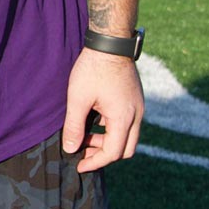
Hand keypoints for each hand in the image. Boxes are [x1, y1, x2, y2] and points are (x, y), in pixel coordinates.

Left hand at [61, 48, 142, 172]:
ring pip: (127, 137)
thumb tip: (70, 149)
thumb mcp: (78, 98)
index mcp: (124, 118)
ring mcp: (138, 108)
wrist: (110, 43)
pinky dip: (112, 129)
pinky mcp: (135, 100)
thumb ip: (74, 125)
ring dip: (107, 141)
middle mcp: (137, 116)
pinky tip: (94, 122)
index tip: (79, 165)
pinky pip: (127, 124)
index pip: (113, 152)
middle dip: (103, 155)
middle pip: (125, 149)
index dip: (95, 162)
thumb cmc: (92, 69)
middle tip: (82, 153)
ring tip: (84, 137)